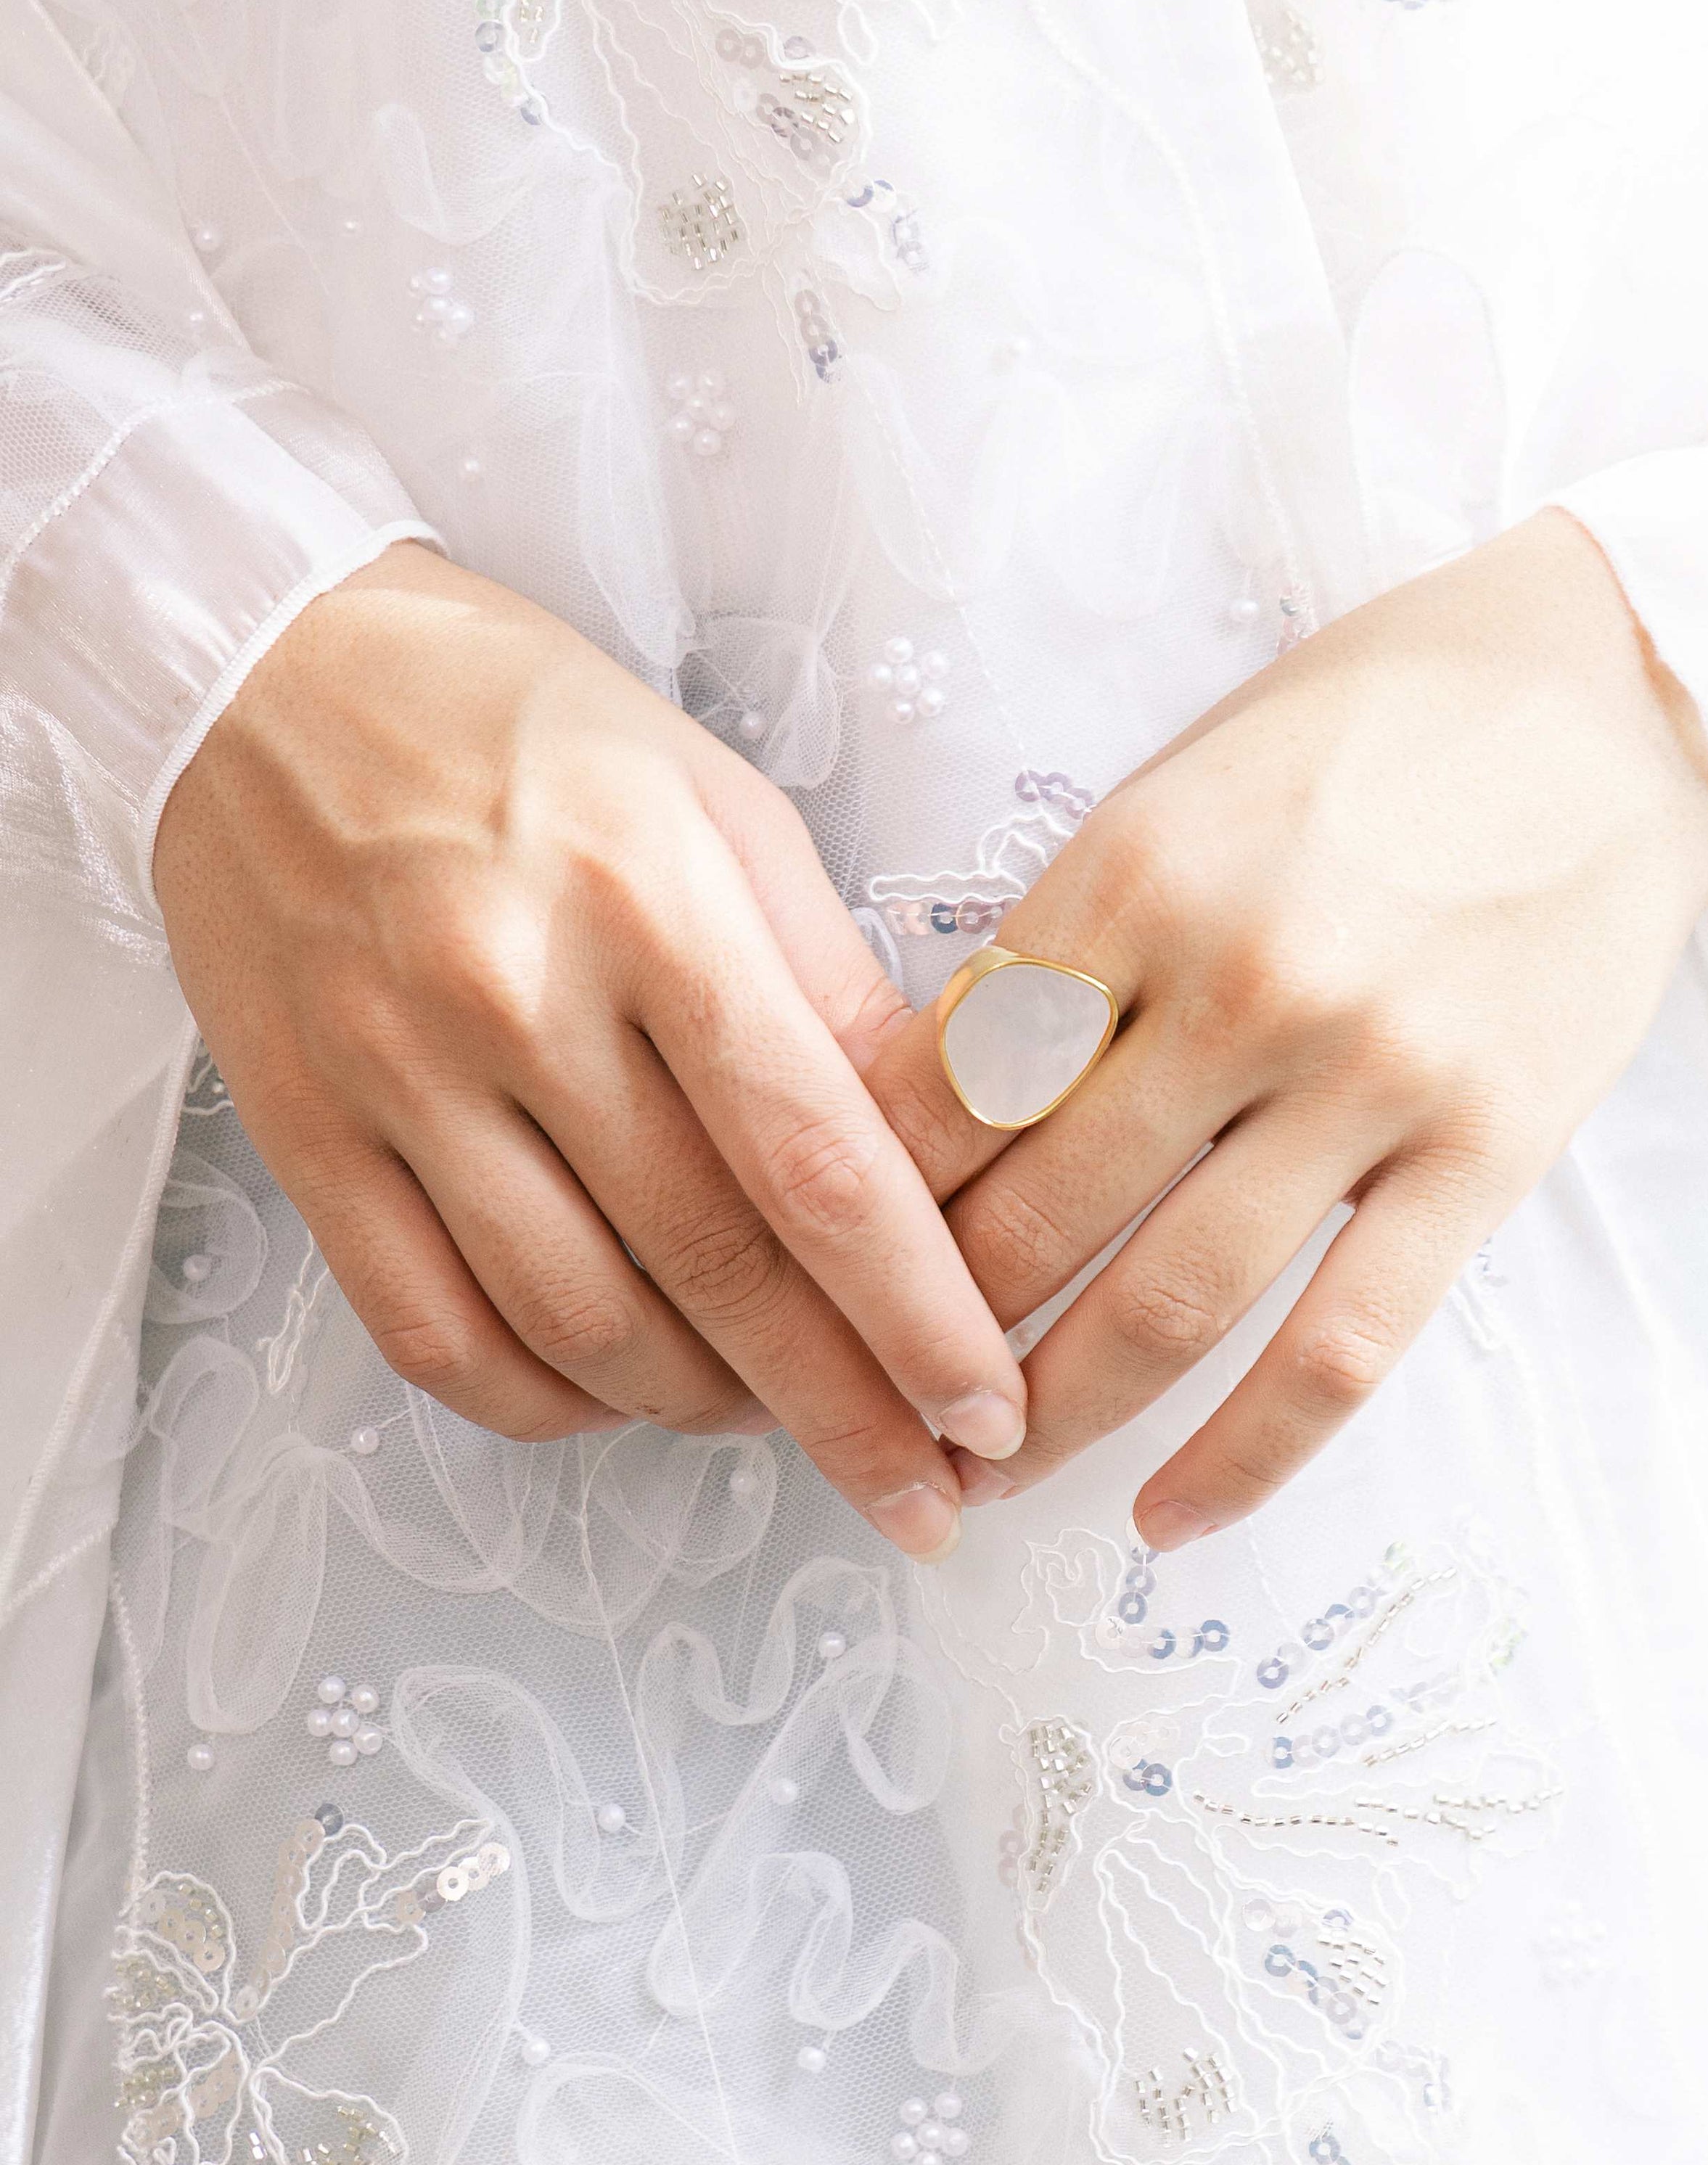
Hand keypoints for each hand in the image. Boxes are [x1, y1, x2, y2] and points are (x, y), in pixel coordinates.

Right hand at [154, 544, 1024, 1555]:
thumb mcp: (719, 805)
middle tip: (926, 1495)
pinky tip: (623, 1396)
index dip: (918, 1315)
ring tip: (782, 1423)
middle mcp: (518, 999)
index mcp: (649, 901)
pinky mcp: (306, 1133)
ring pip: (583, 1330)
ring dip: (707, 1414)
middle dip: (844, 1413)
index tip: (988, 1407)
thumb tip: (945, 1160)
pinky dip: (549, 1402)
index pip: (818, 1164)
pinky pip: (438, 1336)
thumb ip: (831, 987)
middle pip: (716, 1273)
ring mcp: (398, 1077)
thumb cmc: (523, 730)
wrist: (262, 669)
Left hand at [859, 510, 1707, 1546]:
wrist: (1612, 703)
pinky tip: (1163, 1521)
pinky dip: (1239, 1459)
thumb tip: (916, 1107)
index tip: (819, 1284)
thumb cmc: (1373, 735)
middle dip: (934, 1338)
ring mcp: (1372, 1078)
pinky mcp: (1482, 1156)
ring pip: (1170, 1303)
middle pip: (1036, 1214)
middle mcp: (1245, 982)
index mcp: (1140, 872)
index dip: (861, 1211)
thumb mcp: (1181, 788)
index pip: (948, 1090)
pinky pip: (1338, 1352)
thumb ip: (1064, 944)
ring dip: (1056, 1417)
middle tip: (876, 1408)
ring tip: (987, 1477)